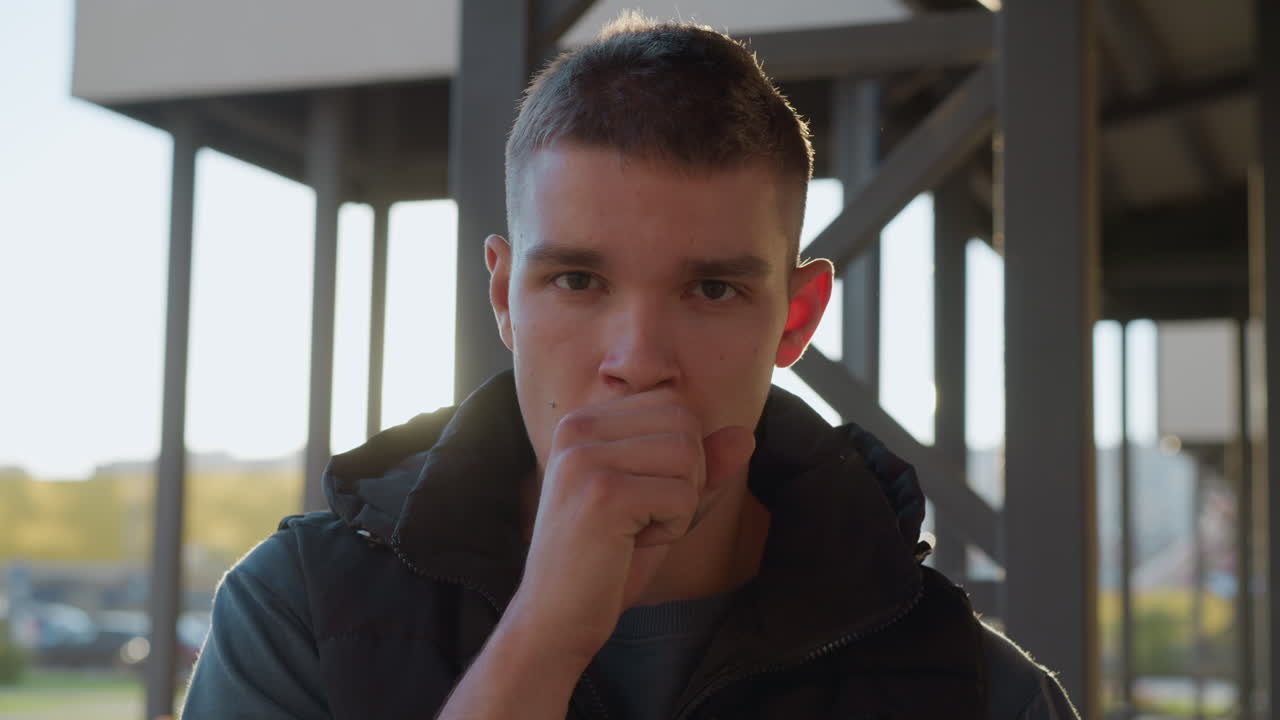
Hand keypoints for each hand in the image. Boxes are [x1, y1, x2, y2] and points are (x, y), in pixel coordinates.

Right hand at [504, 389, 755, 665]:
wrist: (555, 618)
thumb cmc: (607, 561)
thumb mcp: (660, 503)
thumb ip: (700, 467)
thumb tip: (744, 435)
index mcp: (584, 420)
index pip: (674, 407)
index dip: (681, 459)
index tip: (640, 498)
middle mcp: (577, 426)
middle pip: (685, 425)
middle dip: (686, 478)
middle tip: (643, 518)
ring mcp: (586, 457)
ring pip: (688, 456)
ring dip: (680, 504)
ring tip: (637, 530)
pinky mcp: (603, 493)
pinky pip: (683, 495)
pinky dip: (673, 528)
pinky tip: (633, 545)